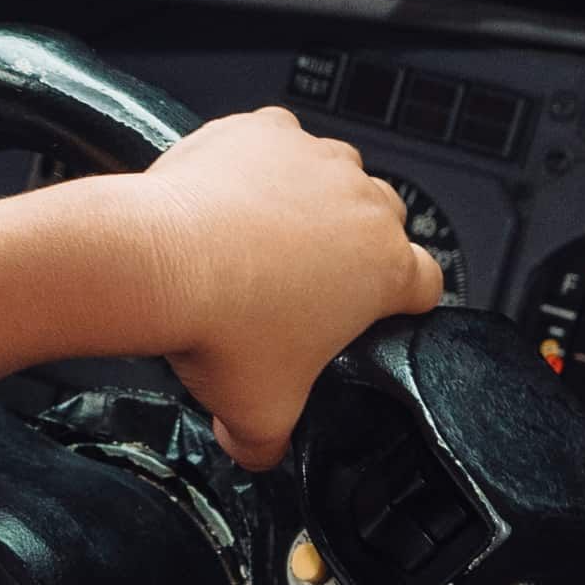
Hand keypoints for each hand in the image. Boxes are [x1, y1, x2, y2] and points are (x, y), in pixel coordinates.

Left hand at [124, 108, 448, 467]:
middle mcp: (362, 204)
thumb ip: (271, 442)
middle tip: (303, 284)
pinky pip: (279, 142)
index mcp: (386, 270)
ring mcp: (315, 160)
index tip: (374, 312)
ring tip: (261, 240)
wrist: (157, 264)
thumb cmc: (218, 329)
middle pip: (383, 223)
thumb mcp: (259, 414)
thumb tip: (258, 453)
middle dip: (352, 249)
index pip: (427, 282)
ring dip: (311, 201)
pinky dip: (262, 164)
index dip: (403, 301)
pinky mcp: (266, 131)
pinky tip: (233, 196)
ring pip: (334, 177)